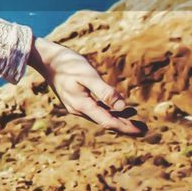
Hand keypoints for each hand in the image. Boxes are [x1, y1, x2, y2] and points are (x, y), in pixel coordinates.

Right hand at [28, 36, 144, 135]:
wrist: (46, 60)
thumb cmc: (68, 64)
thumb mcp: (88, 75)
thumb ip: (105, 91)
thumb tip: (123, 106)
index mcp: (82, 105)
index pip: (108, 122)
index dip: (125, 127)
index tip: (141, 131)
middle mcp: (78, 109)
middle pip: (105, 122)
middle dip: (125, 126)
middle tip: (145, 129)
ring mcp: (76, 106)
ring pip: (101, 117)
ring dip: (118, 119)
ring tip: (136, 120)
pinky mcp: (75, 100)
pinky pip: (95, 110)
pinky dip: (109, 111)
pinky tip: (119, 108)